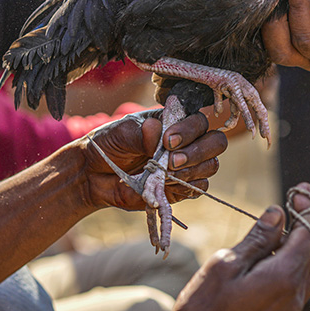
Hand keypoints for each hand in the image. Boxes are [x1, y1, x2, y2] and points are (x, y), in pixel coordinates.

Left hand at [79, 109, 226, 210]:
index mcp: (174, 122)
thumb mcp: (122, 132)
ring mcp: (185, 166)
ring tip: (167, 173)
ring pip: (211, 166)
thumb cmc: (109, 145)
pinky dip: (188, 186)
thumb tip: (159, 134)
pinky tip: (168, 184)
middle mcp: (186, 142)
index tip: (167, 140)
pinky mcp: (180, 188)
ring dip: (193, 170)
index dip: (189, 130)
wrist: (93, 174)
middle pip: (216, 142)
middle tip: (172, 160)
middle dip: (198, 151)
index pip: (199, 121)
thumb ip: (143, 132)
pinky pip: (200, 188)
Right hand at [154, 183, 309, 310]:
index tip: (303, 189)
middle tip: (286, 209)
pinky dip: (287, 274)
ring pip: (304, 275)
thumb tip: (278, 214)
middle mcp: (293, 299)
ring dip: (295, 253)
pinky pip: (293, 294)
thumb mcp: (224, 264)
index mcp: (283, 278)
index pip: (308, 235)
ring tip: (271, 240)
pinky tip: (263, 270)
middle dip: (302, 229)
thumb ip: (256, 239)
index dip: (308, 208)